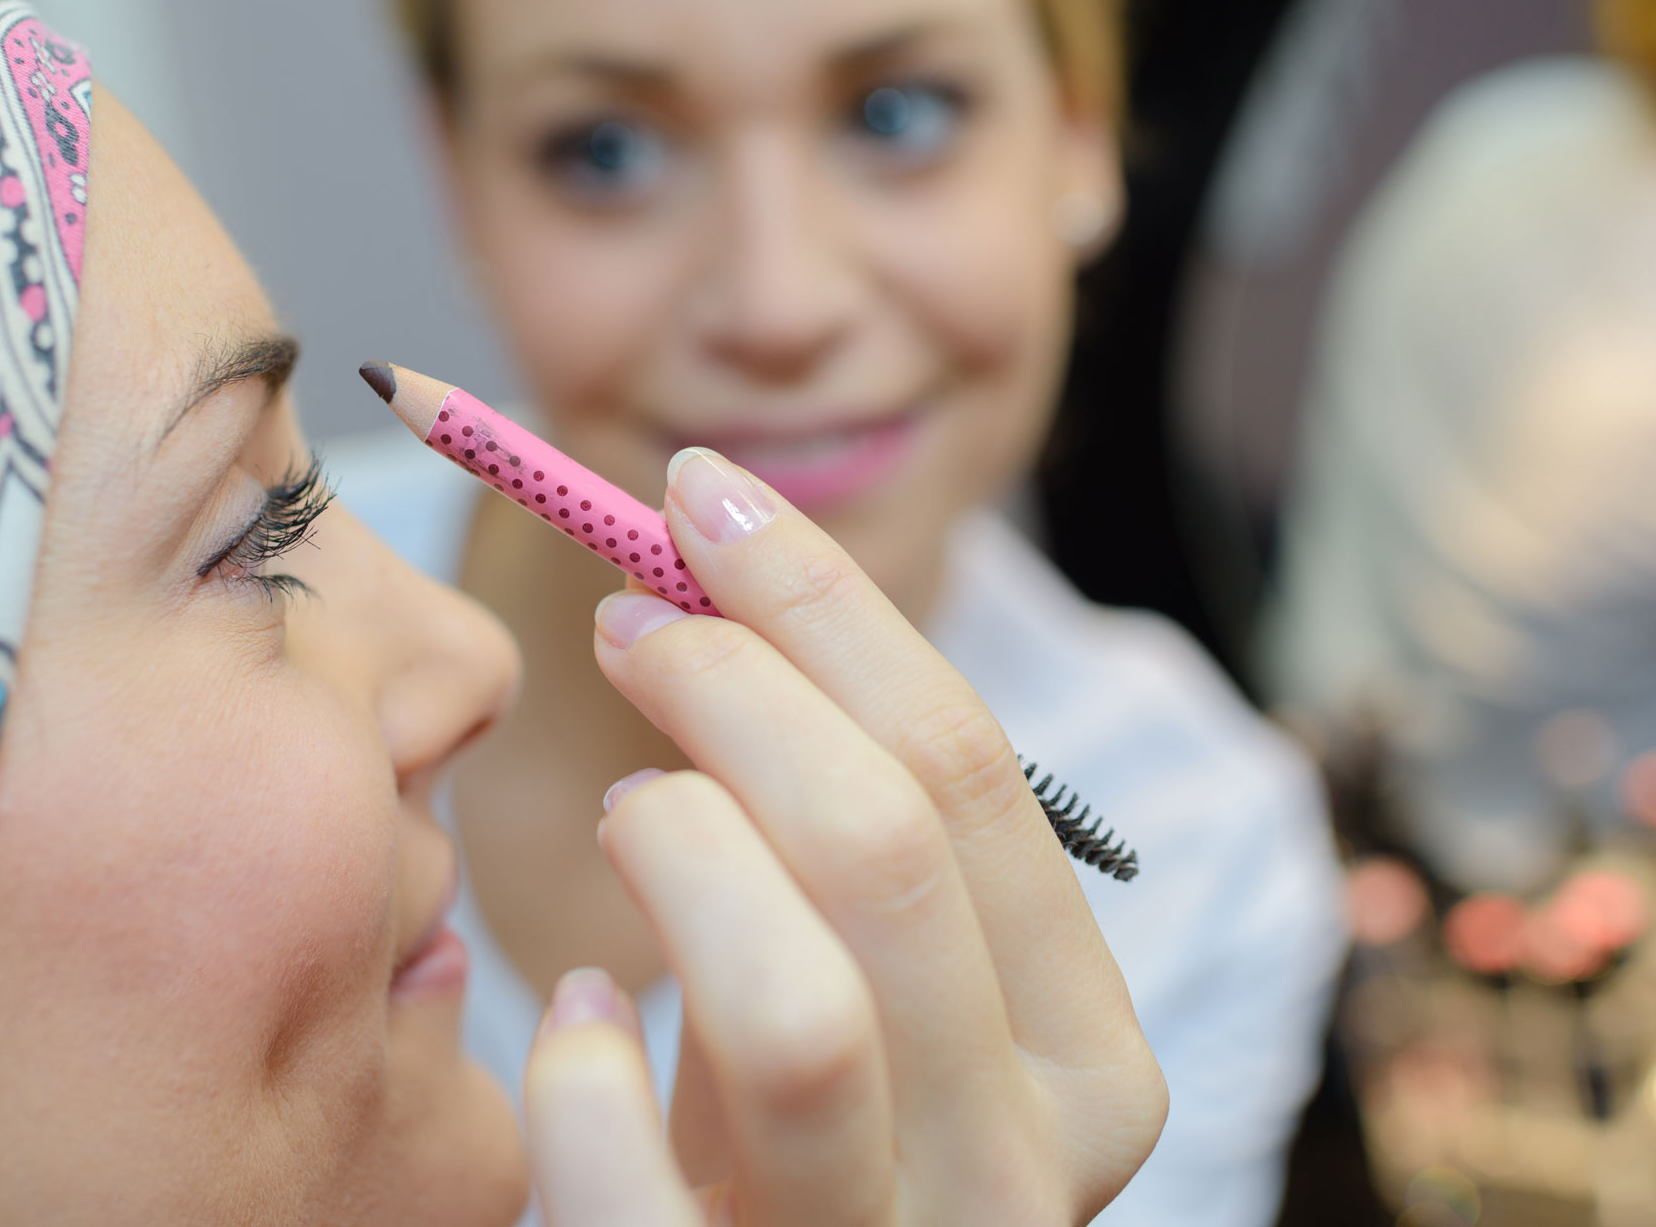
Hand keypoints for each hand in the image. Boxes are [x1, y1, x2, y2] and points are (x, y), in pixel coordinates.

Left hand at [523, 449, 1166, 1225]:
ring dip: (677, 850)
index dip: (820, 601)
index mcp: (1088, 1056)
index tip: (697, 497)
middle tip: (627, 618)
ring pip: (799, 1010)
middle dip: (734, 686)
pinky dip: (575, 1070)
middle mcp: (1024, 1168)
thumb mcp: (867, 984)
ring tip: (623, 809)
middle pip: (886, 849)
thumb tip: (705, 576)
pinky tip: (568, 1020)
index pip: (967, 767)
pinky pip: (629, 1178)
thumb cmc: (802, 1143)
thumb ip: (837, 824)